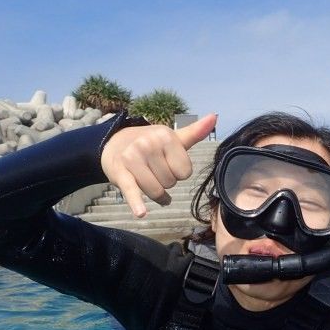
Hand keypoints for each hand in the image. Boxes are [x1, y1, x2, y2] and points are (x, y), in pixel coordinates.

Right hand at [100, 113, 216, 217]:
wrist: (114, 144)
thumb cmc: (150, 144)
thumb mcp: (171, 138)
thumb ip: (194, 132)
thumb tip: (215, 116)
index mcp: (165, 135)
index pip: (185, 172)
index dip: (178, 172)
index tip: (168, 163)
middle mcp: (148, 144)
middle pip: (171, 183)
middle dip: (164, 181)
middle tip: (154, 170)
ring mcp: (132, 158)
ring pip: (156, 191)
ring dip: (155, 193)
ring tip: (148, 182)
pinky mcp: (120, 174)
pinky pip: (132, 191)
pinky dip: (136, 203)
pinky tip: (141, 213)